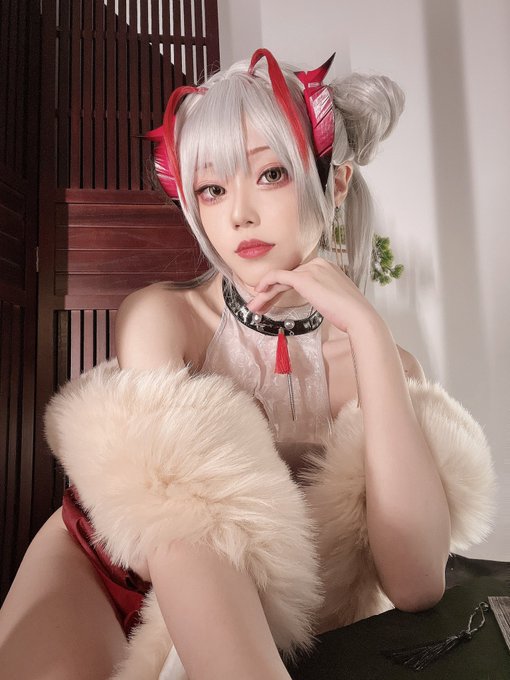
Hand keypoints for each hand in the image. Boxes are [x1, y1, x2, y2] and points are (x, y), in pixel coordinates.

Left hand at [247, 258, 378, 333]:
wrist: (358, 316)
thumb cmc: (350, 313)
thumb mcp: (335, 298)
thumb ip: (323, 294)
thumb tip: (318, 299)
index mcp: (326, 266)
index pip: (296, 276)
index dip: (280, 289)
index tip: (271, 302)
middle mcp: (318, 263)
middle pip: (287, 277)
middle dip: (270, 292)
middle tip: (259, 305)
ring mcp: (311, 269)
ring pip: (280, 279)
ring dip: (265, 293)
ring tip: (254, 307)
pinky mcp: (304, 278)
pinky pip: (278, 276)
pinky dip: (266, 283)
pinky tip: (259, 292)